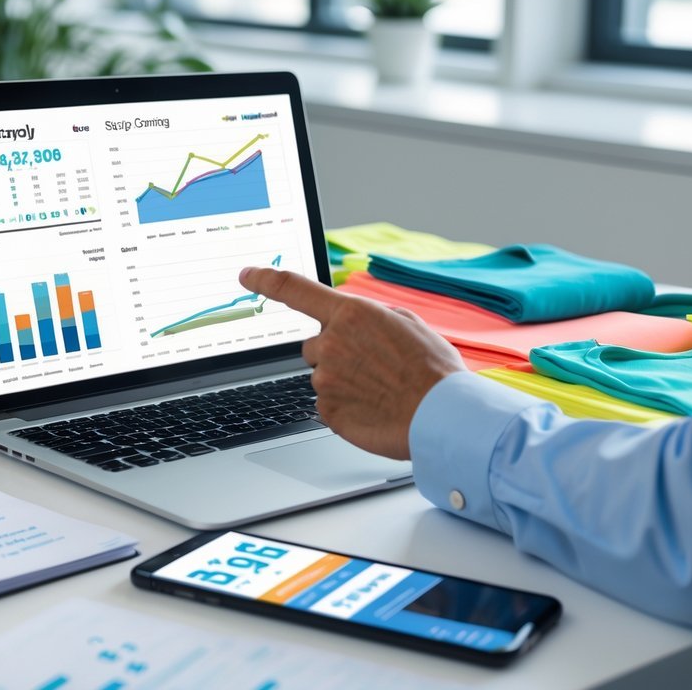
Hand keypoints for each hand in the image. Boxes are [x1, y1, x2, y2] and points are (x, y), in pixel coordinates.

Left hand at [239, 267, 465, 459]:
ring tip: (381, 390)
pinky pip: (328, 404)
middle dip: (335, 353)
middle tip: (372, 366)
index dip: (264, 279)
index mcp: (350, 314)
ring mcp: (326, 379)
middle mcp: (331, 343)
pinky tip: (373, 408)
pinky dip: (346, 407)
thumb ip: (369, 316)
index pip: (293, 289)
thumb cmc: (432, 371)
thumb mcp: (407, 324)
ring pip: (323, 376)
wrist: (445, 417)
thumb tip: (353, 321)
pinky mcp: (327, 411)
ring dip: (344, 382)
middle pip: (314, 345)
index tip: (246, 274)